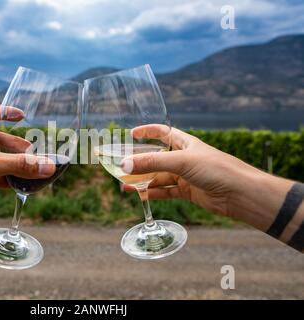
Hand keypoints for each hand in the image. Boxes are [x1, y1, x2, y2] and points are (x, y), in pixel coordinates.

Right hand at [121, 125, 269, 218]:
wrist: (240, 194)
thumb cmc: (217, 169)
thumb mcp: (182, 161)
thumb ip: (153, 163)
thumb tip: (125, 165)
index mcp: (185, 143)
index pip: (163, 132)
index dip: (147, 131)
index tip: (131, 133)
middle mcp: (184, 158)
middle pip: (157, 158)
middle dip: (140, 162)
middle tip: (121, 166)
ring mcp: (186, 175)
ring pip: (159, 177)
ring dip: (143, 181)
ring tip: (124, 185)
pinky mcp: (188, 192)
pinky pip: (165, 191)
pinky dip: (153, 193)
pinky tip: (140, 195)